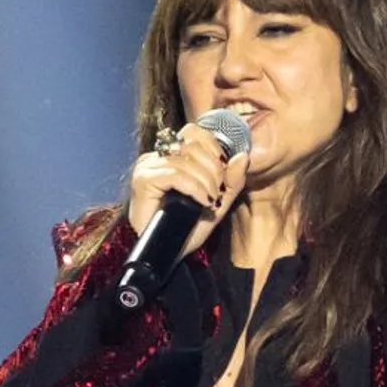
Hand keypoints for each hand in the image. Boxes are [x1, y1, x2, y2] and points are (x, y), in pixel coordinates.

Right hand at [125, 123, 251, 258]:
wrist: (167, 253)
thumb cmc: (186, 228)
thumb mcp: (217, 202)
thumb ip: (232, 180)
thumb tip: (243, 156)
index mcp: (171, 156)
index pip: (194, 132)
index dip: (214, 148)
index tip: (223, 173)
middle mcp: (157, 156)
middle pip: (192, 143)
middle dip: (214, 168)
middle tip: (217, 192)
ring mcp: (147, 167)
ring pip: (186, 160)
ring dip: (206, 182)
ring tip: (209, 201)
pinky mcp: (143, 180)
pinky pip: (176, 174)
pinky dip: (194, 188)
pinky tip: (202, 201)